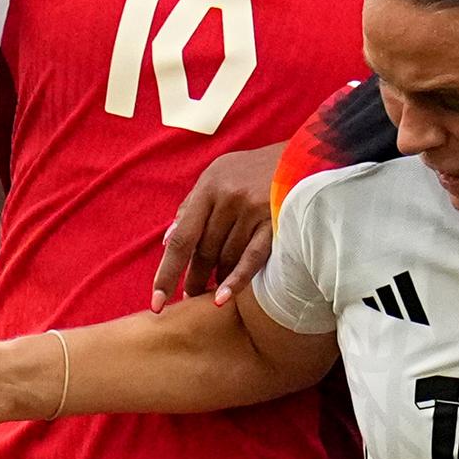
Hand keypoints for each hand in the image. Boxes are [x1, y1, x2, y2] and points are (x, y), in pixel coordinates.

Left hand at [153, 143, 282, 309]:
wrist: (302, 157)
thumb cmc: (253, 169)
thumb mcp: (217, 175)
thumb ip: (192, 206)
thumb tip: (168, 242)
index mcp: (209, 187)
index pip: (182, 238)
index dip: (167, 272)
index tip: (156, 300)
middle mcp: (228, 198)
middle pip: (204, 251)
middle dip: (193, 278)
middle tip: (188, 296)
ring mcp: (252, 211)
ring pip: (226, 257)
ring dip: (217, 278)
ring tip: (213, 289)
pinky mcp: (275, 222)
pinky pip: (252, 259)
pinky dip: (236, 281)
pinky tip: (222, 298)